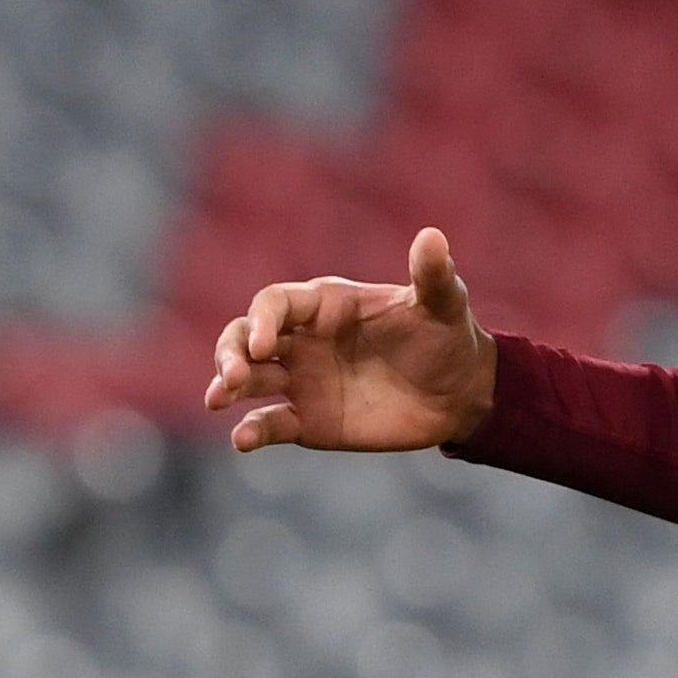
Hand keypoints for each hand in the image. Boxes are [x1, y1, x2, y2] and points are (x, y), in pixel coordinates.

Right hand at [206, 227, 499, 452]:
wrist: (460, 393)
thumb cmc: (448, 337)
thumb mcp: (443, 305)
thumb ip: (431, 275)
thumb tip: (432, 236)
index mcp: (325, 305)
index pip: (275, 303)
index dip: (262, 320)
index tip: (264, 345)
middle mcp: (303, 340)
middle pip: (243, 337)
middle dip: (230, 352)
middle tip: (232, 377)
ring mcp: (301, 380)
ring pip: (247, 378)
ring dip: (226, 386)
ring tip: (218, 400)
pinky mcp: (308, 420)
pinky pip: (269, 423)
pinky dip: (250, 431)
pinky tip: (242, 440)